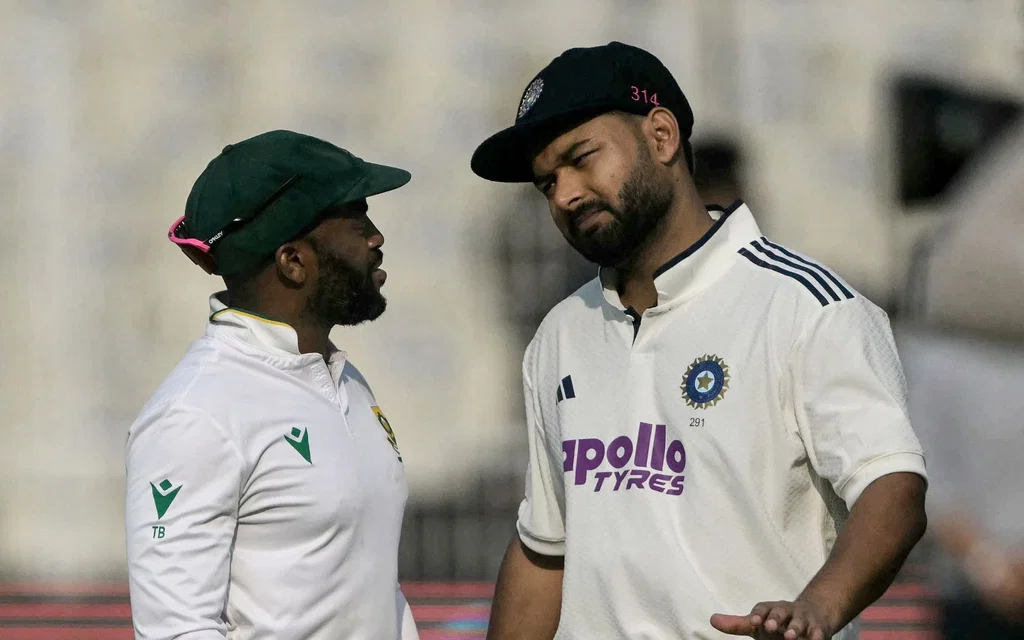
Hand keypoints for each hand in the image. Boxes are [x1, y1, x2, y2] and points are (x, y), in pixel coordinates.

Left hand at [710, 599, 836, 639]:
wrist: (813, 614)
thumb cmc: (779, 622)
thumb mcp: (758, 623)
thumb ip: (737, 624)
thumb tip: (712, 620)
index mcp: (770, 609)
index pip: (762, 608)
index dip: (758, 614)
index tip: (753, 621)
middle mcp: (787, 611)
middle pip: (780, 611)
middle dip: (775, 618)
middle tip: (769, 627)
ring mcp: (804, 619)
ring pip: (800, 622)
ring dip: (795, 628)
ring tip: (790, 637)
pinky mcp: (819, 629)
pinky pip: (819, 632)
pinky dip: (816, 636)